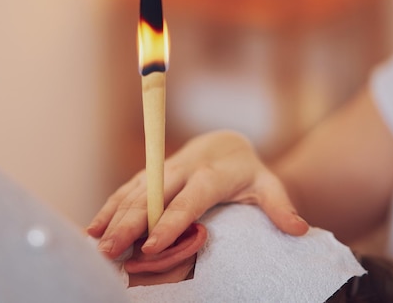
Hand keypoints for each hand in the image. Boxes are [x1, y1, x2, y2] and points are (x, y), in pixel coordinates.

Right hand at [87, 130, 307, 258]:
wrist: (226, 143)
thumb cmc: (248, 171)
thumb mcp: (269, 185)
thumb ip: (280, 206)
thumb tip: (299, 229)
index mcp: (211, 175)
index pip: (188, 201)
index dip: (169, 223)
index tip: (151, 247)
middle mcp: (182, 169)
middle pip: (152, 197)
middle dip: (129, 223)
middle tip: (110, 250)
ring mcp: (163, 169)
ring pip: (134, 192)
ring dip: (113, 215)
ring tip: (95, 242)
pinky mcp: (151, 173)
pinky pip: (127, 189)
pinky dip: (109, 207)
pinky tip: (93, 227)